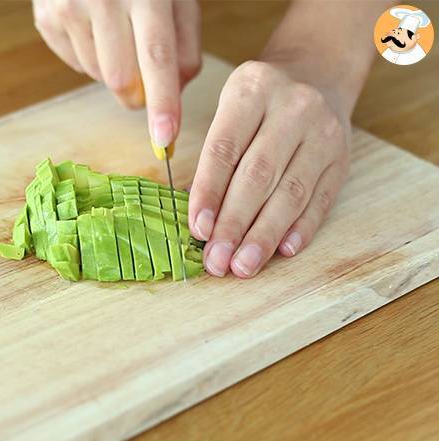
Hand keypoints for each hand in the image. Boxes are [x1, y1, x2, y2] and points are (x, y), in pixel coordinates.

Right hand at [32, 0, 201, 146]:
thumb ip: (185, 48)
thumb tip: (174, 96)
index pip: (156, 58)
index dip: (162, 102)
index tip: (164, 139)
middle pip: (121, 80)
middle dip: (136, 94)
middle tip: (143, 75)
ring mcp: (69, 8)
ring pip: (98, 77)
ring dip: (112, 71)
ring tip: (115, 33)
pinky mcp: (46, 18)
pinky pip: (76, 65)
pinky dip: (91, 58)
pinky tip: (94, 29)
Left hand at [189, 60, 350, 277]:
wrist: (316, 76)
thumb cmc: (259, 103)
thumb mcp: (230, 110)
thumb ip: (215, 158)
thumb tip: (200, 216)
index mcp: (252, 89)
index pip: (224, 149)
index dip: (208, 193)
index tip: (197, 230)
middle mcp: (292, 107)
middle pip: (258, 176)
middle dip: (234, 224)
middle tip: (217, 260)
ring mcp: (323, 133)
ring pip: (291, 193)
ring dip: (264, 235)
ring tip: (243, 265)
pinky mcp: (341, 158)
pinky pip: (320, 200)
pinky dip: (301, 229)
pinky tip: (282, 252)